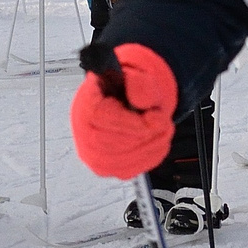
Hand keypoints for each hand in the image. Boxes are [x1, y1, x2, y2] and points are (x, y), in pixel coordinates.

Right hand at [69, 44, 176, 177]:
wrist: (129, 100)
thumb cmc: (131, 90)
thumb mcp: (140, 77)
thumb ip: (140, 83)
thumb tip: (137, 95)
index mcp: (87, 103)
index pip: (103, 119)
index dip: (133, 122)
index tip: (156, 117)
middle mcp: (83, 130)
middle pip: (112, 145)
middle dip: (145, 137)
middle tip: (164, 123)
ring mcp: (91, 152)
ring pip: (122, 161)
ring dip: (151, 147)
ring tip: (163, 130)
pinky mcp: (103, 168)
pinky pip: (128, 170)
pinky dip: (148, 158)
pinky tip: (155, 142)